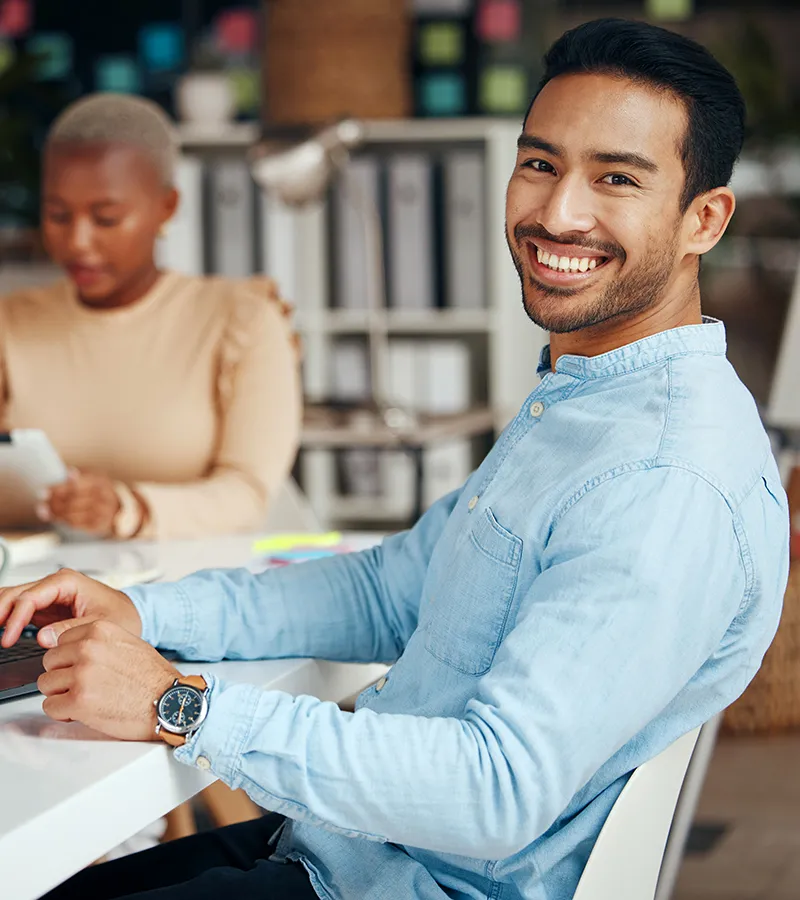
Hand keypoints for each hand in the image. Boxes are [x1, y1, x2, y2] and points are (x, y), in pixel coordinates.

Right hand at [0, 568, 140, 648]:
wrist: (131, 615)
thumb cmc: (121, 615)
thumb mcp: (100, 624)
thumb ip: (70, 629)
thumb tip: (42, 637)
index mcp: (67, 582)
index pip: (30, 597)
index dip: (15, 619)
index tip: (8, 640)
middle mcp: (54, 584)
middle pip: (15, 594)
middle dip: (0, 613)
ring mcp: (48, 595)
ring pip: (12, 599)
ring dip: (1, 614)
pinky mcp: (45, 608)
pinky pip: (19, 610)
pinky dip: (7, 619)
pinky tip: (2, 632)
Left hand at [37, 618, 178, 740]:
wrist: (169, 702)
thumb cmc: (153, 677)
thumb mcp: (128, 643)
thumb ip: (98, 642)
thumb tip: (71, 650)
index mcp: (100, 630)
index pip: (61, 641)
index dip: (70, 659)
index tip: (81, 668)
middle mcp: (88, 648)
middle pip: (49, 662)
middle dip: (63, 677)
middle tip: (83, 686)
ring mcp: (82, 674)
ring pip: (46, 684)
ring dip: (62, 695)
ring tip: (86, 698)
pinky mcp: (78, 701)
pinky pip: (50, 707)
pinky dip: (63, 713)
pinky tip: (83, 711)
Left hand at [40, 469, 120, 535]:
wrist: (115, 506)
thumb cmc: (94, 489)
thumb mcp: (88, 477)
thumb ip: (77, 475)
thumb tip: (68, 472)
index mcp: (100, 480)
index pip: (76, 485)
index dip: (58, 489)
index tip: (43, 493)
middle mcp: (104, 496)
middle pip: (72, 502)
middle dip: (54, 503)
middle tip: (41, 504)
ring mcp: (104, 512)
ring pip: (72, 515)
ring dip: (55, 514)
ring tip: (44, 511)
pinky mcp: (100, 525)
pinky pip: (77, 525)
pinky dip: (63, 521)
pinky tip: (56, 518)